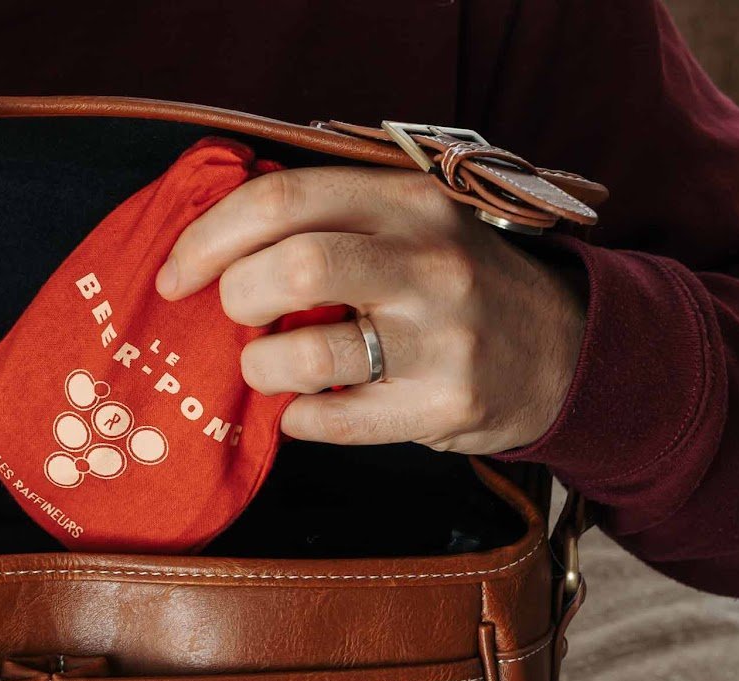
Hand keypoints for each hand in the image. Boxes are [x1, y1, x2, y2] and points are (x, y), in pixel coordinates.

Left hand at [154, 164, 586, 454]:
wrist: (561, 352)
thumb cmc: (461, 287)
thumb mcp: (413, 226)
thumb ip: (333, 222)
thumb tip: (219, 248)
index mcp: (408, 203)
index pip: (284, 200)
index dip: (209, 237)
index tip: (177, 275)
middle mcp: (428, 263)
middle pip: (292, 266)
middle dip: (236, 297)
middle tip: (236, 317)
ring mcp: (440, 340)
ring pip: (306, 356)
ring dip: (262, 369)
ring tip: (271, 368)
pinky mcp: (443, 406)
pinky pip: (332, 422)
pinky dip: (299, 420)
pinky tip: (309, 410)